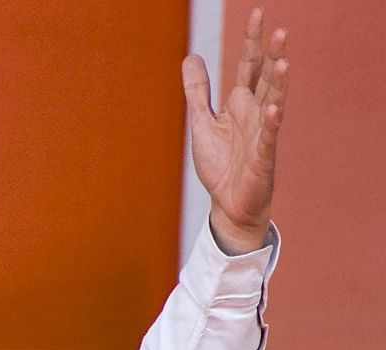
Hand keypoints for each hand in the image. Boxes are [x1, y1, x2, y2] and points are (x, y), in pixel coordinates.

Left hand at [183, 7, 288, 254]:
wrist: (228, 204)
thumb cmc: (220, 164)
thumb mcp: (202, 122)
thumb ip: (198, 91)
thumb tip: (191, 56)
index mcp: (240, 104)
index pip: (249, 66)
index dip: (252, 41)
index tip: (258, 14)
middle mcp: (255, 114)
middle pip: (265, 79)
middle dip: (272, 56)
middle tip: (280, 30)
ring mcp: (261, 134)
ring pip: (273, 104)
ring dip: (279, 84)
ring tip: (284, 61)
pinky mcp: (262, 158)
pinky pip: (268, 138)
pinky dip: (270, 124)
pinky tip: (273, 109)